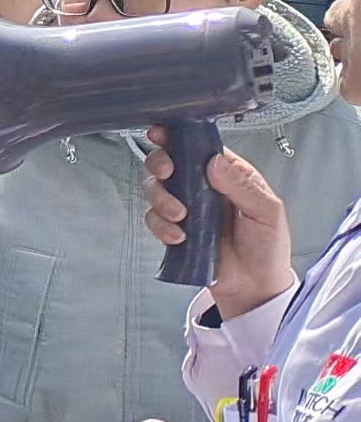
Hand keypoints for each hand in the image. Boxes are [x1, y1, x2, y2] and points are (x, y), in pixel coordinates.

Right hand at [143, 127, 295, 318]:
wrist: (255, 287)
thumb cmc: (267, 247)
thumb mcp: (267, 211)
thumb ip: (242, 186)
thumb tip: (214, 161)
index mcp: (229, 175)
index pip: (200, 147)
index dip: (178, 136)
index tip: (163, 133)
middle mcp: (203, 187)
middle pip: (168, 162)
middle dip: (160, 164)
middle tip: (167, 174)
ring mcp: (186, 208)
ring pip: (155, 189)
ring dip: (161, 199)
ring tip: (180, 217)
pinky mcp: (173, 230)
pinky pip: (154, 219)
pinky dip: (160, 226)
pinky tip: (179, 237)